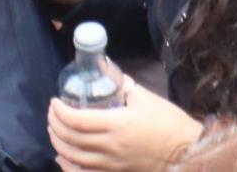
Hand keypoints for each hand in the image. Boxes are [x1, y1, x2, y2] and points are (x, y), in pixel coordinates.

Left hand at [48, 79, 202, 171]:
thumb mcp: (147, 97)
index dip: (60, 111)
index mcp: (116, 124)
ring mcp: (109, 163)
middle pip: (70, 138)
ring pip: (72, 157)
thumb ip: (124, 86)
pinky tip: (62, 157)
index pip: (77, 119)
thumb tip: (109, 74)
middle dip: (55, 125)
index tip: (55, 101)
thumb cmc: (168, 122)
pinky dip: (67, 165)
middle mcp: (108, 146)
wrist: (184, 150)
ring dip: (58, 143)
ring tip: (54, 131)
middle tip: (52, 113)